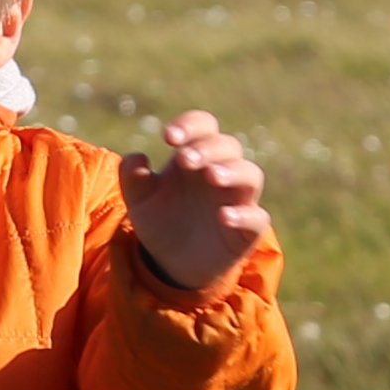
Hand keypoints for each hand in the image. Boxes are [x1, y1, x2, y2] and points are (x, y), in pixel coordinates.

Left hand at [121, 111, 268, 290]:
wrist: (170, 263)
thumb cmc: (161, 220)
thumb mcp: (139, 200)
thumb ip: (132, 177)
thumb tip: (136, 157)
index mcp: (196, 156)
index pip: (203, 126)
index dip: (190, 125)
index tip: (168, 137)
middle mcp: (222, 172)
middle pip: (228, 146)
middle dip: (207, 149)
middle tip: (185, 159)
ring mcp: (238, 200)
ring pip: (250, 175)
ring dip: (233, 171)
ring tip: (212, 175)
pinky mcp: (247, 231)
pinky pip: (257, 218)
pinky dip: (244, 215)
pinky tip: (224, 217)